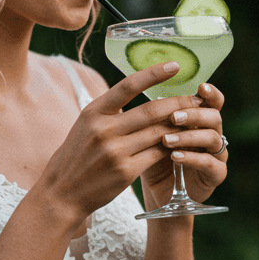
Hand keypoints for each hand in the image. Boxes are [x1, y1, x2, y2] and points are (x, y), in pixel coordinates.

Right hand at [37, 63, 213, 223]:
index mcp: (93, 112)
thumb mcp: (84, 126)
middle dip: (178, 103)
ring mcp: (116, 151)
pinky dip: (172, 147)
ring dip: (180, 126)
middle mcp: (104, 129)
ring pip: (158, 132)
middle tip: (197, 99)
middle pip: (151, 110)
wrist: (61, 193)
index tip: (175, 65)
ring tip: (195, 120)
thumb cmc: (75, 157)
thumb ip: (108, 111)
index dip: (154, 73)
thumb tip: (136, 93)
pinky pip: (157, 154)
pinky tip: (183, 143)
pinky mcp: (126, 171)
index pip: (128, 85)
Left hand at [139, 81, 227, 209]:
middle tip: (174, 117)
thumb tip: (143, 91)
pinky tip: (175, 156)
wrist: (159, 192)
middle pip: (214, 117)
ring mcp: (218, 155)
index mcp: (201, 120)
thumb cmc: (153, 159)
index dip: (210, 93)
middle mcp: (213, 134)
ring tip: (166, 140)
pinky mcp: (216, 175)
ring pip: (213, 138)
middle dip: (194, 115)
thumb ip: (155, 117)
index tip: (201, 87)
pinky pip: (210, 163)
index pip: (212, 101)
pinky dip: (192, 158)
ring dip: (189, 136)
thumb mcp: (152, 135)